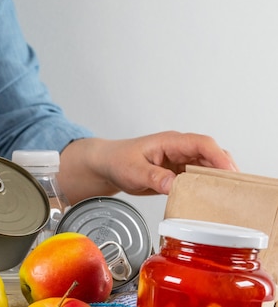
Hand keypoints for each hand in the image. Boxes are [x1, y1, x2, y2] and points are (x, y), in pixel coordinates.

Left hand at [59, 131, 237, 202]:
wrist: (107, 165)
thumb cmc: (117, 160)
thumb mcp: (133, 171)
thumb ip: (154, 177)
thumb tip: (174, 185)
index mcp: (170, 142)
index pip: (202, 144)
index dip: (219, 157)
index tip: (230, 173)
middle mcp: (179, 149)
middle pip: (212, 155)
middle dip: (225, 170)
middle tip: (234, 190)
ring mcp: (180, 160)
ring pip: (208, 167)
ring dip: (217, 180)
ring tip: (227, 197)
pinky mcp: (179, 173)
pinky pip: (199, 178)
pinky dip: (207, 187)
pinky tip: (211, 200)